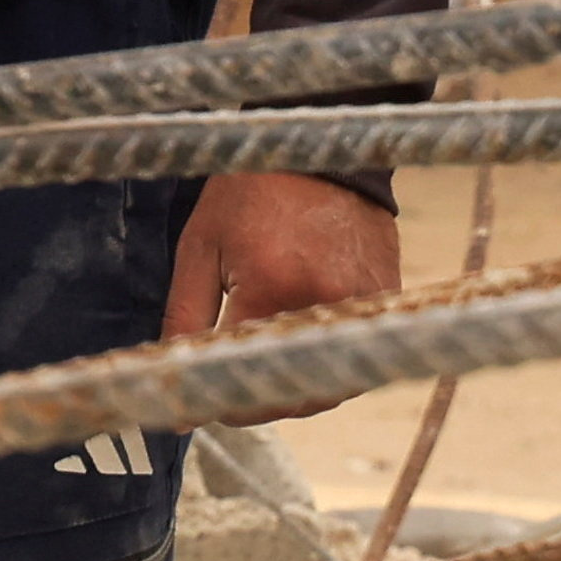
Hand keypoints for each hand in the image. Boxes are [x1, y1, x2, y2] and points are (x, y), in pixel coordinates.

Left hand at [166, 170, 403, 412]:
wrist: (318, 154)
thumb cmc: (248, 194)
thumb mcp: (200, 248)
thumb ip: (185, 318)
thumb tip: (174, 378)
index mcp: (271, 290)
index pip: (243, 376)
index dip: (218, 402)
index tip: (198, 405)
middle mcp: (325, 306)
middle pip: (292, 397)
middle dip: (254, 406)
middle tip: (225, 392)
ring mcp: (363, 309)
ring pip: (329, 391)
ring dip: (292, 397)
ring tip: (259, 373)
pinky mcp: (386, 305)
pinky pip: (356, 364)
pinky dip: (324, 374)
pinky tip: (296, 354)